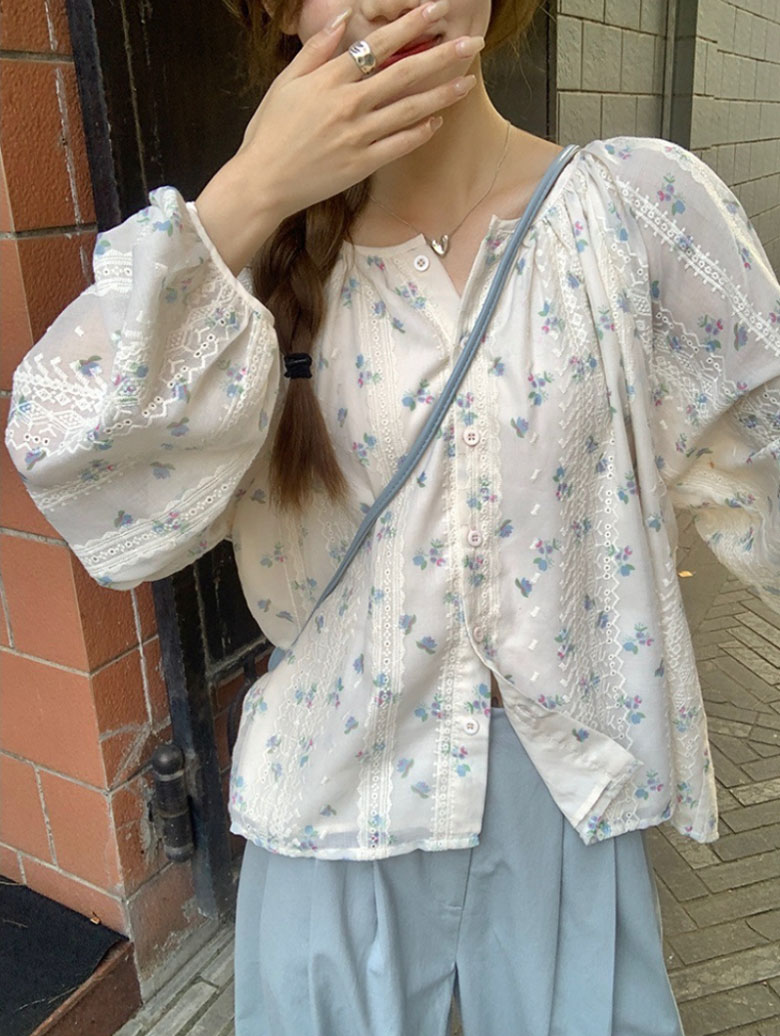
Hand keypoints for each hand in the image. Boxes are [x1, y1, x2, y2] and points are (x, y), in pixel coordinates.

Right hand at [196, 0, 482, 272]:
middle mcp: (347, 104)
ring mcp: (357, 136)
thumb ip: (316, 50)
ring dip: (441, 94)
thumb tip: (342, 18)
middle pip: (403, 74)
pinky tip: (438, 120)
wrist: (262, 182)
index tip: (434, 10)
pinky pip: (399, 145)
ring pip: (408, 109)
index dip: (409, 25)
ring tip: (466, 81)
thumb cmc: (269, 132)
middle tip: (470, 43)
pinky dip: (420, 132)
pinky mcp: (361, 164)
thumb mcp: (286, 83)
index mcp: (328, 80)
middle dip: (440, 56)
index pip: (376, 44)